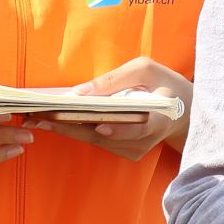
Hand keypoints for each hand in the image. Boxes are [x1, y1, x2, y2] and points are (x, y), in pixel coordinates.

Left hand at [32, 57, 191, 161]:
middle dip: (69, 126)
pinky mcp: (128, 153)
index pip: (139, 128)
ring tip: (38, 117)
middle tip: (39, 118)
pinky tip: (56, 120)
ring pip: (97, 140)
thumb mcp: (145, 69)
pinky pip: (99, 141)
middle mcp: (146, 140)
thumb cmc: (164, 84)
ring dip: (68, 128)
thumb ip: (115, 79)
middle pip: (104, 136)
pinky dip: (78, 129)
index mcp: (159, 118)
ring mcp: (136, 150)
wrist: (185, 111)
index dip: (119, 128)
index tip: (99, 125)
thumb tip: (80, 92)